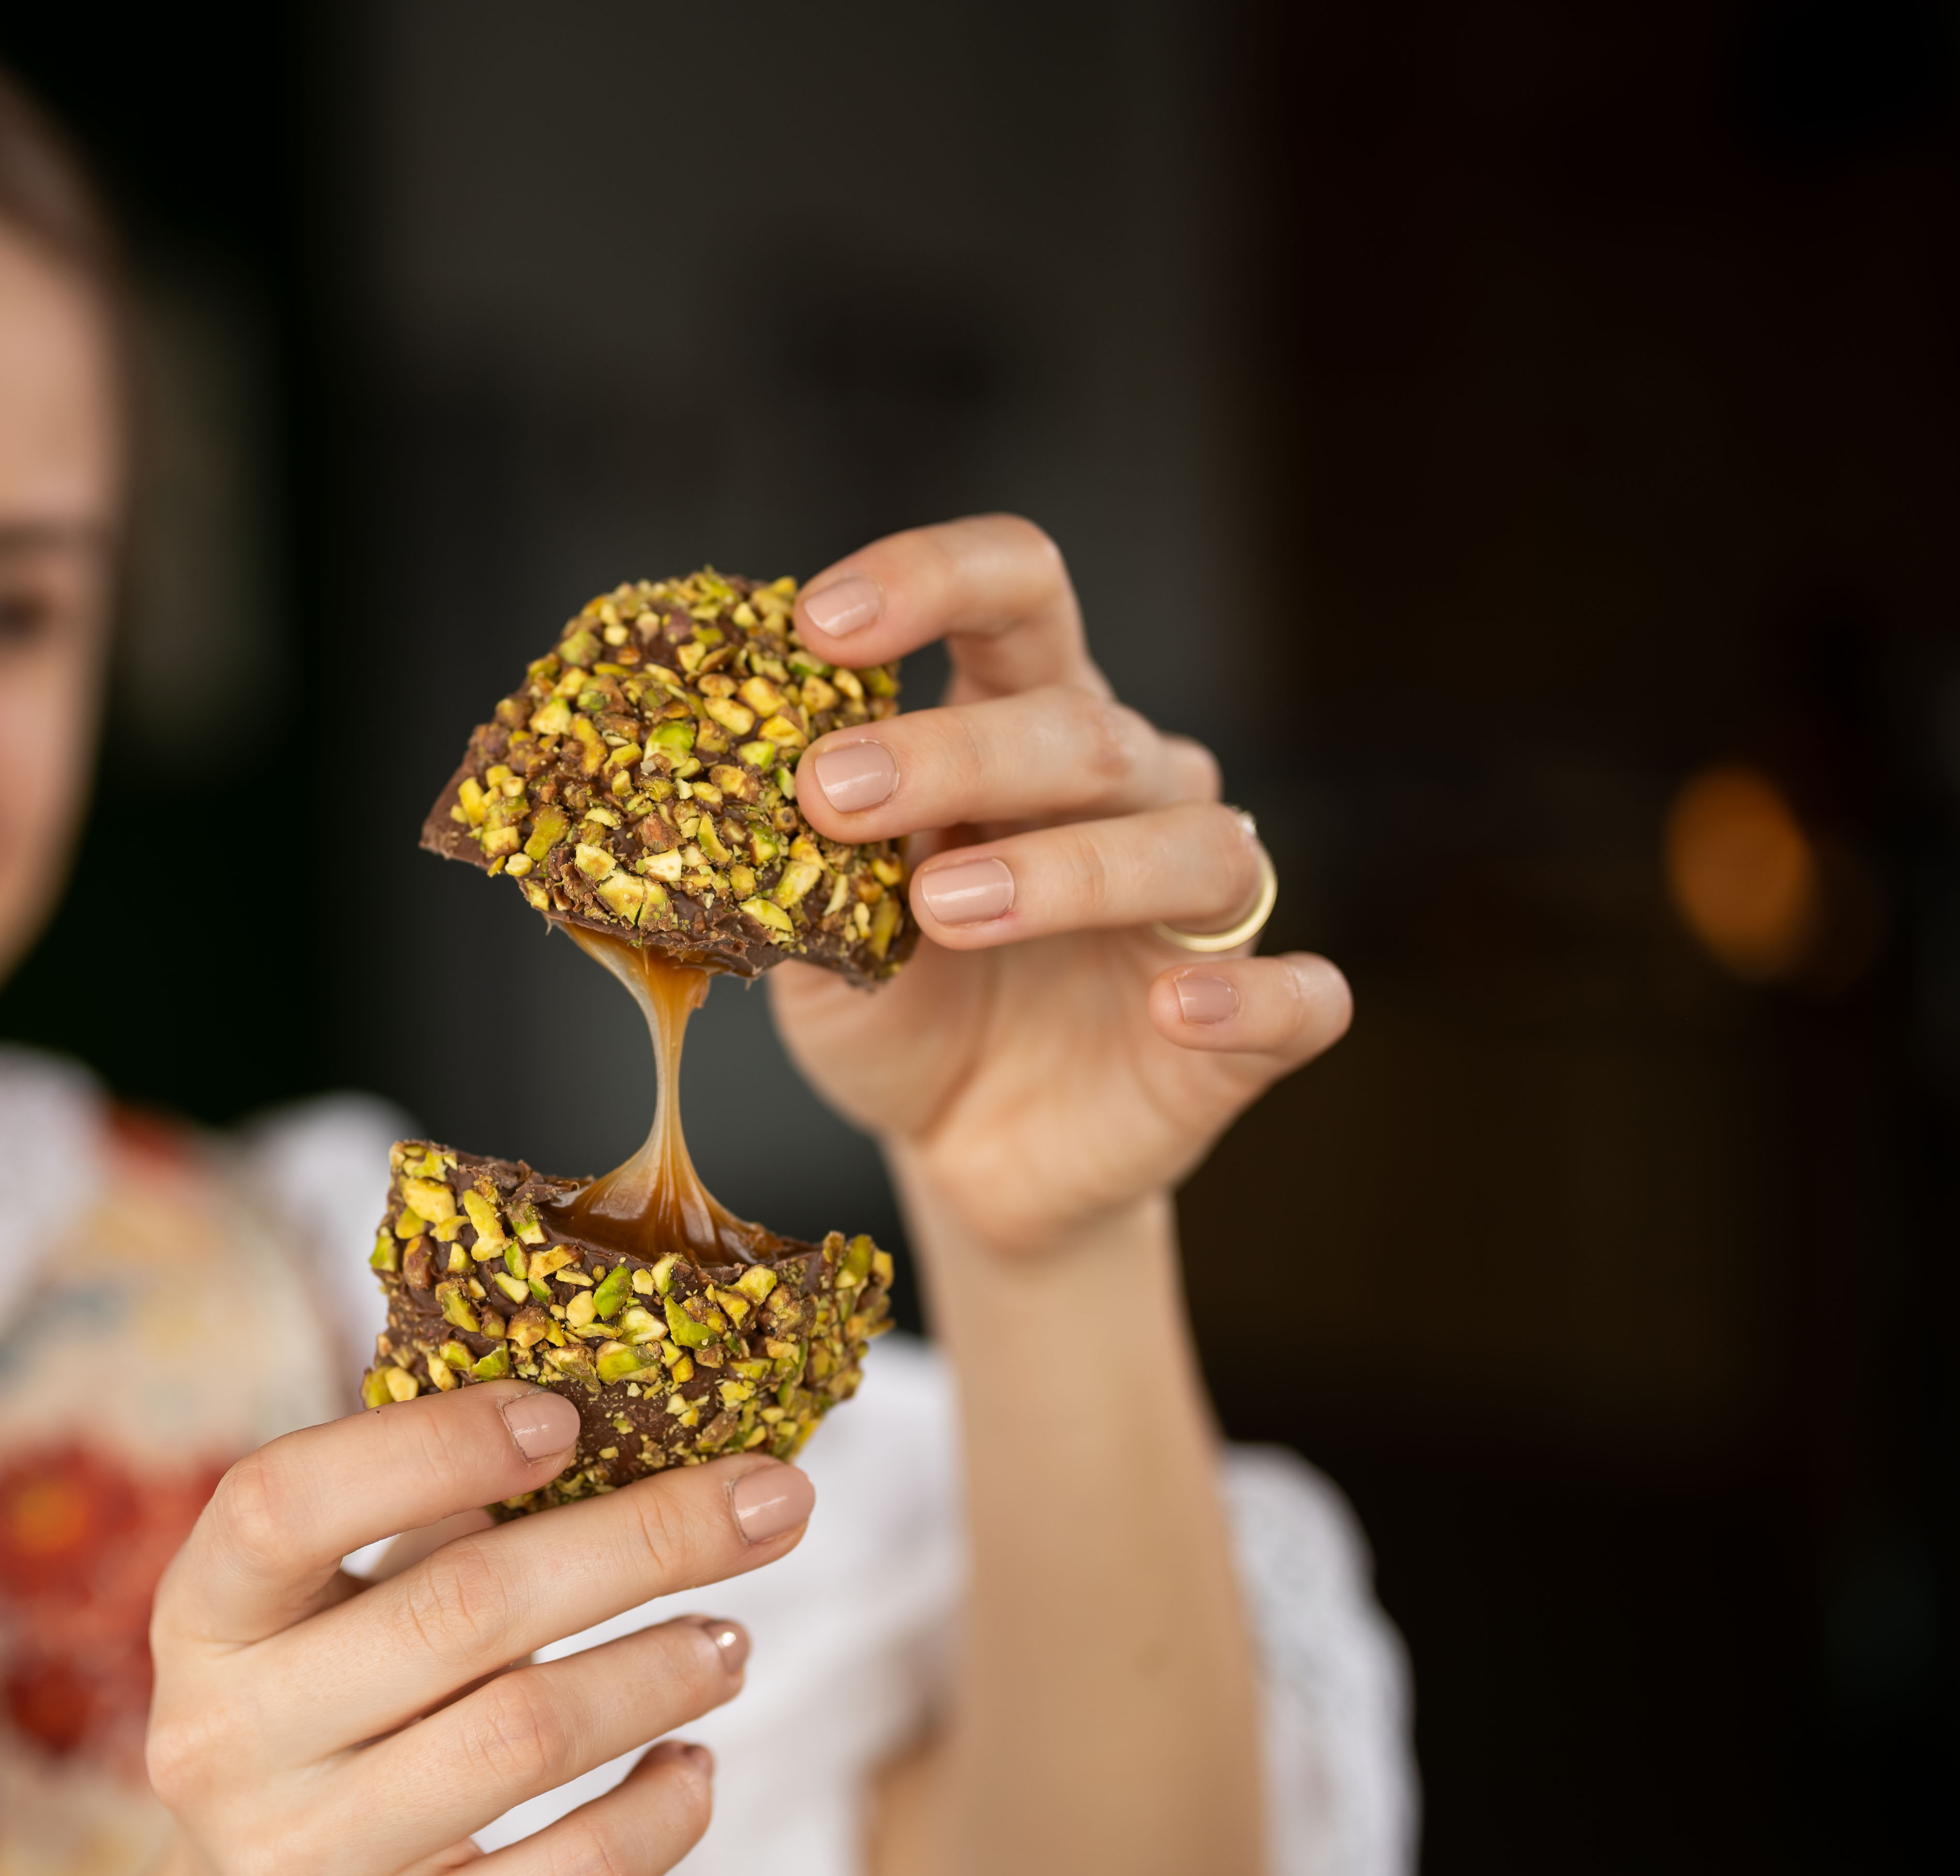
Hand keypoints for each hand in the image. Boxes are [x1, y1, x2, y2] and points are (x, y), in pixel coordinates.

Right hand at [140, 1387, 814, 1875]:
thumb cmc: (325, 1744)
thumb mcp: (325, 1628)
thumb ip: (423, 1530)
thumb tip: (617, 1426)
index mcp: (200, 1623)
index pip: (283, 1502)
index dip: (430, 1445)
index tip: (566, 1415)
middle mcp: (226, 1744)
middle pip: (461, 1607)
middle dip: (645, 1539)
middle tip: (769, 1502)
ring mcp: (303, 1867)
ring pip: (528, 1733)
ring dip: (663, 1669)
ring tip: (731, 1642)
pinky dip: (660, 1812)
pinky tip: (692, 1769)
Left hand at [770, 515, 1351, 1255]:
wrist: (964, 1153)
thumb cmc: (900, 1010)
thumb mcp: (817, 943)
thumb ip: (791, 872)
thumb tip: (720, 806)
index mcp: (1024, 730)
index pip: (1017, 593)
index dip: (930, 579)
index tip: (820, 625)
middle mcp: (1129, 792)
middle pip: (1080, 726)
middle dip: (953, 750)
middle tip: (833, 793)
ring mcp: (1197, 907)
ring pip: (1188, 844)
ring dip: (1061, 869)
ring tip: (940, 908)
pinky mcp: (1248, 1023)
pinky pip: (1298, 993)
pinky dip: (1250, 994)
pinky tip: (1176, 1007)